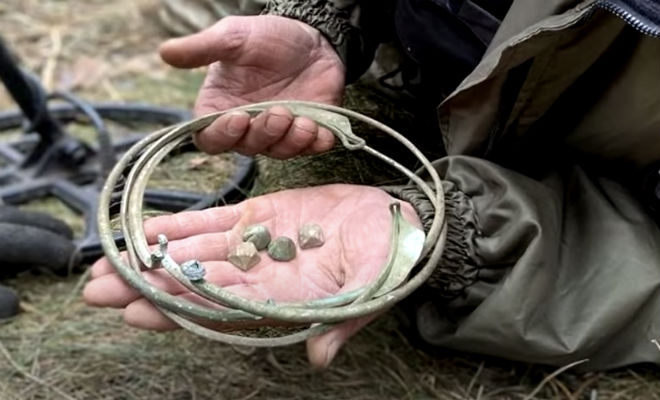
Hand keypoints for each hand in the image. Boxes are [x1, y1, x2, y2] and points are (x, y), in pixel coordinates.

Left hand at [84, 184, 420, 366]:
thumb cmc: (393, 261)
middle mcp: (261, 278)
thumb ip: (345, 324)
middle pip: (195, 285)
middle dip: (146, 287)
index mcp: (284, 300)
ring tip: (105, 263)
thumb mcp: (376, 291)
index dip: (180, 309)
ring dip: (151, 256)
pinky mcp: (261, 216)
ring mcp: (257, 246)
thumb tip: (320, 359)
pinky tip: (146, 227)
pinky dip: (179, 225)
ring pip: (194, 254)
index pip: (223, 309)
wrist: (398, 223)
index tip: (137, 311)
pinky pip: (213, 221)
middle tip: (95, 290)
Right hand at [160, 15, 345, 158]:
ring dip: (291, 141)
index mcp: (222, 109)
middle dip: (263, 133)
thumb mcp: (233, 37)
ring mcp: (280, 133)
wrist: (312, 36)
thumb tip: (164, 52)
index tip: (238, 117)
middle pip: (247, 148)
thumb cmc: (267, 38)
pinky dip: (317, 144)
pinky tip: (322, 133)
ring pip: (279, 152)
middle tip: (278, 111)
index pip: (211, 138)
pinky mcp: (309, 132)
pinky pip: (311, 148)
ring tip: (303, 121)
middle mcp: (249, 127)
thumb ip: (202, 48)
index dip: (222, 135)